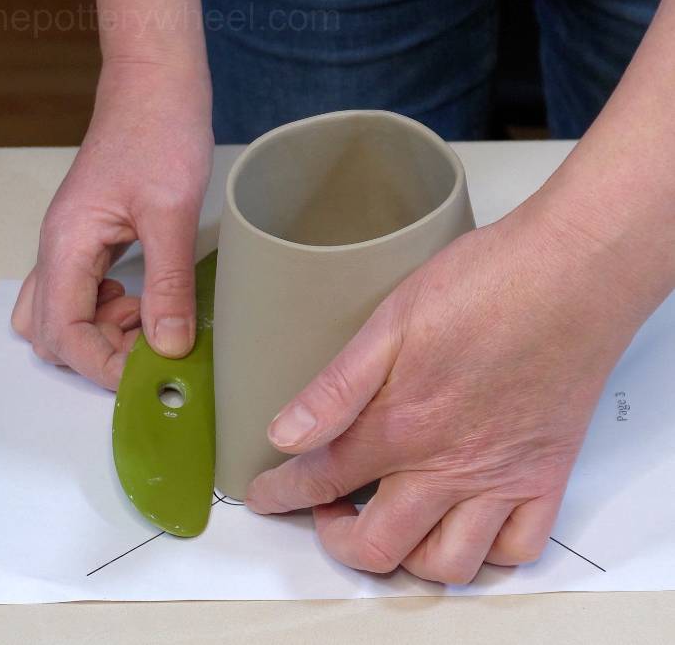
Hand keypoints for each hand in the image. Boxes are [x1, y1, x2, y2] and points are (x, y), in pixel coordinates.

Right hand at [11, 59, 212, 388]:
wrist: (157, 88)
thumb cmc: (159, 133)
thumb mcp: (170, 213)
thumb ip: (167, 284)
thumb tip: (168, 346)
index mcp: (67, 244)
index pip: (63, 333)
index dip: (102, 365)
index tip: (148, 373)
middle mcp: (60, 249)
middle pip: (53, 332)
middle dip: (100, 351)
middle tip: (152, 342)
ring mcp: (74, 245)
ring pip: (64, 316)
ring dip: (104, 333)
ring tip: (153, 317)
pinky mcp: (94, 240)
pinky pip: (85, 293)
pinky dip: (110, 312)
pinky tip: (147, 301)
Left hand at [245, 194, 650, 583]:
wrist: (572, 273)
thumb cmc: (484, 284)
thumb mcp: (391, 322)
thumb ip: (337, 388)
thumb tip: (285, 436)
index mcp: (402, 424)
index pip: (322, 479)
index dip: (282, 493)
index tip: (265, 495)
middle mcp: (450, 466)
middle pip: (378, 545)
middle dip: (335, 539)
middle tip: (327, 511)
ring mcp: (502, 477)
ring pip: (447, 564)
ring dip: (407, 558)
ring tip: (391, 523)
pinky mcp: (546, 474)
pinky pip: (518, 548)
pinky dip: (486, 552)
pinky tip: (467, 523)